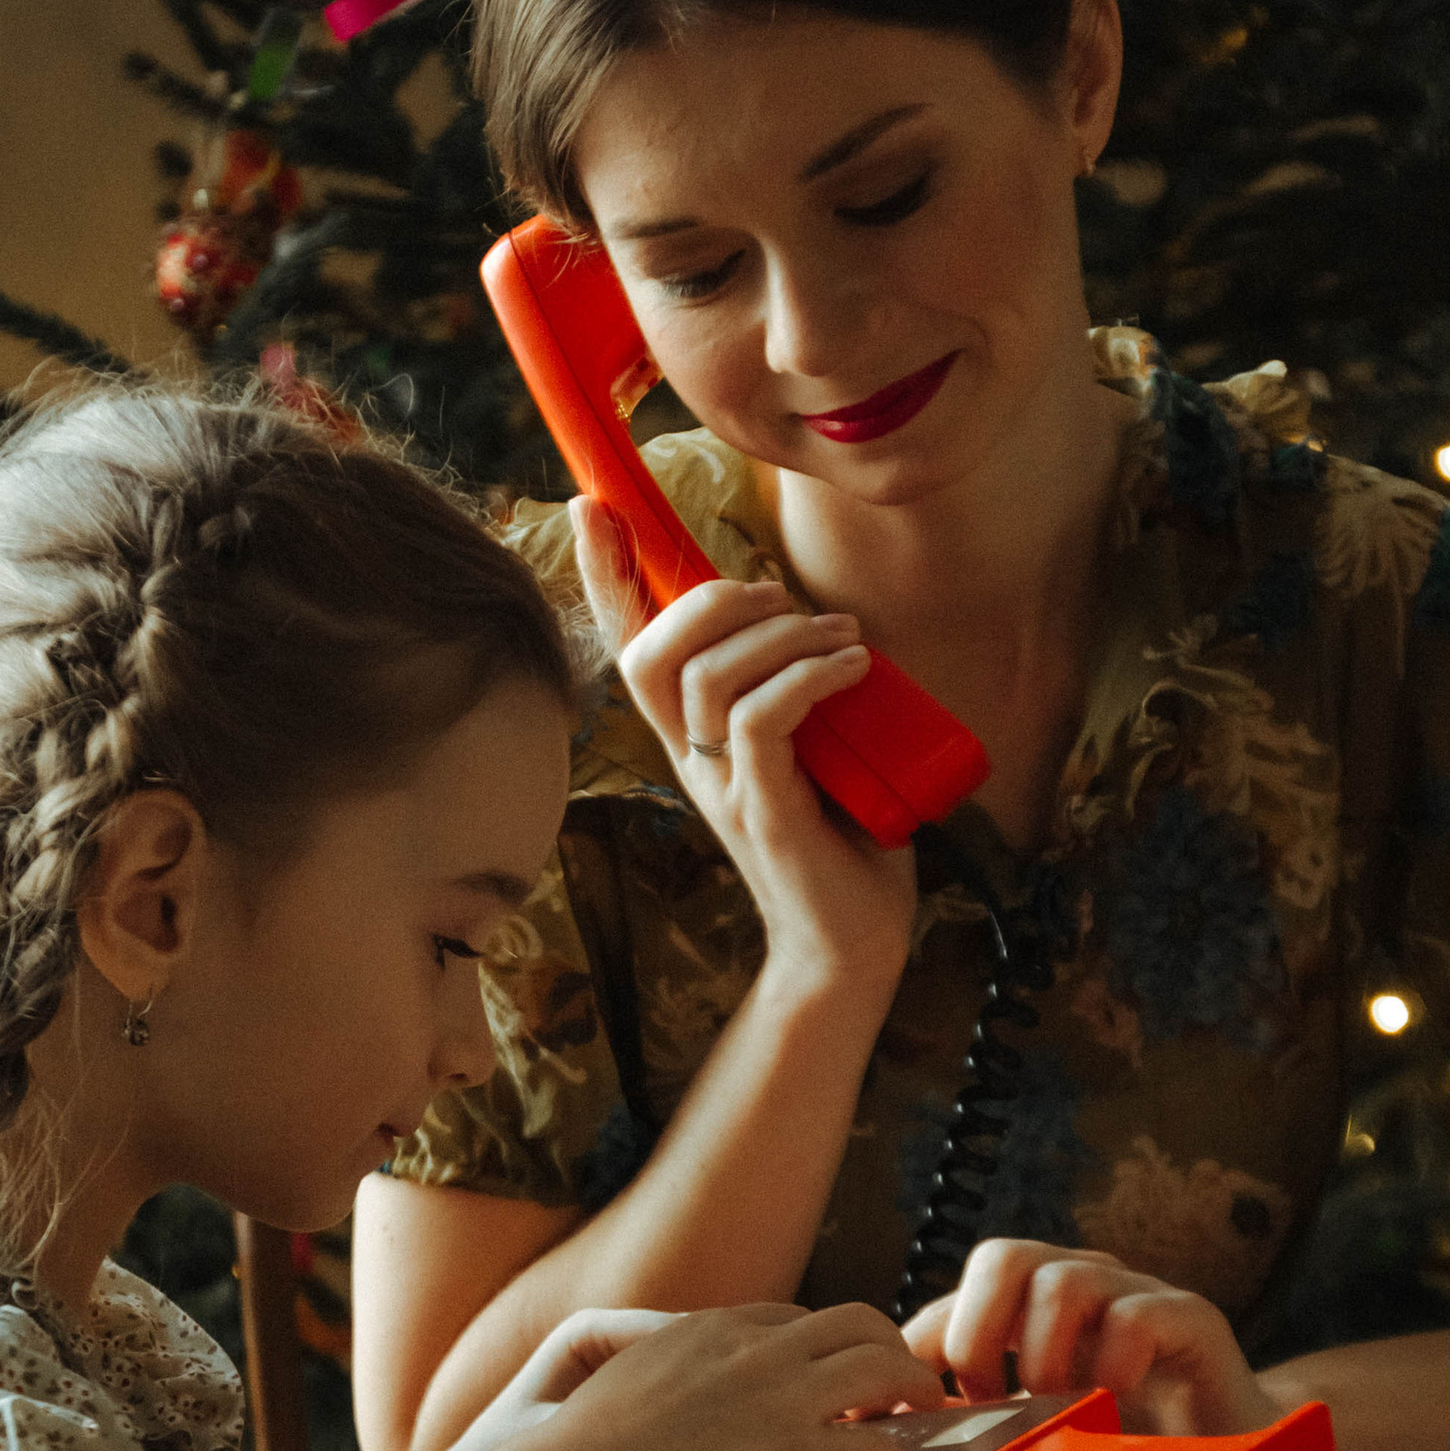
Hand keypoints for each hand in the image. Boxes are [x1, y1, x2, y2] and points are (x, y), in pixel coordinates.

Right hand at [548, 1298, 947, 1450]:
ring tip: (923, 1414)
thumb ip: (666, 1375)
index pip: (797, 1317)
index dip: (827, 1344)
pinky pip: (874, 1450)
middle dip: (890, 1349)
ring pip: (885, 1369)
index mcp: (716, 1329)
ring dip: (916, 1389)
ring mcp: (780, 1396)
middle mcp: (757, 1349)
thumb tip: (678, 1400)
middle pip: (858, 1323)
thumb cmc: (585, 1447)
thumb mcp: (626, 1379)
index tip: (833, 1372)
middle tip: (900, 1385)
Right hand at [573, 498, 915, 997]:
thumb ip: (797, 689)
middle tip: (788, 600)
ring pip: (709, 677)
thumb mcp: (815, 745)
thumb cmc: (843, 838)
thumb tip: (822, 619)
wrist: (852, 943)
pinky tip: (854, 666)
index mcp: (692, 736)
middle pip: (654, 652)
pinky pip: (761, 718)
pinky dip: (808, 676)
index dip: (605, 576)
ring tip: (845, 638)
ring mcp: (723, 787)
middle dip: (714, 599)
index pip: (630, 646)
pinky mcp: (764, 811)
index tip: (595, 507)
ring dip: (783, 634)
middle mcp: (691, 758)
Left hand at [903, 1239, 1278, 1436]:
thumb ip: (973, 1414)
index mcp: (1032, 1307)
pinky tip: (1114, 1401)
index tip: (916, 1412)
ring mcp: (1136, 1296)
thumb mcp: (1034, 1425)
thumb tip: (888, 1429)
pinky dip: (1115, 1359)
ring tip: (1053, 1408)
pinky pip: (1139, 1313)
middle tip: (987, 1400)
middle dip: (978, 1334)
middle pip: (1001, 1257)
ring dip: (1043, 1354)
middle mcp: (1080, 1285)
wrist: (1227, 1450)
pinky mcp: (1191, 1320)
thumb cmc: (1123, 1436)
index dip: (924, 1346)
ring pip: (1063, 1279)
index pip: (957, 1297)